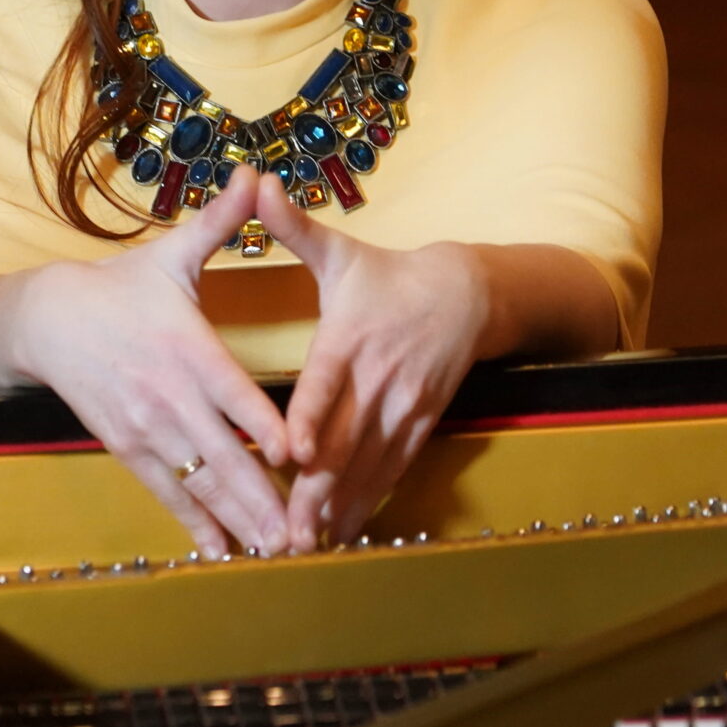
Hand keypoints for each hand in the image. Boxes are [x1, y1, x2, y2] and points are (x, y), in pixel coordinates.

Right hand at [12, 169, 291, 555]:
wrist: (45, 320)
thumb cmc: (119, 286)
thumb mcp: (170, 253)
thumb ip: (219, 222)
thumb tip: (254, 174)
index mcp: (185, 345)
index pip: (230, 391)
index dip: (262, 423)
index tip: (299, 452)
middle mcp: (166, 394)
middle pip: (220, 452)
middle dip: (261, 495)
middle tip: (301, 532)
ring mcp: (145, 427)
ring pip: (197, 480)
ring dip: (235, 518)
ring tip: (274, 552)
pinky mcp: (126, 447)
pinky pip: (166, 492)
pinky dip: (194, 523)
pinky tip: (222, 552)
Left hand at [253, 186, 492, 549]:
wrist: (469, 294)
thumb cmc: (388, 275)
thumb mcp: (341, 251)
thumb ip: (293, 226)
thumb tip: (257, 182)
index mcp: (351, 338)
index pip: (328, 383)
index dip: (312, 416)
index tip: (293, 450)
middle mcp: (378, 378)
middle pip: (346, 440)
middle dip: (316, 488)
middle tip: (287, 529)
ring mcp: (403, 406)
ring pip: (370, 465)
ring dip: (340, 506)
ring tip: (309, 545)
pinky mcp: (420, 424)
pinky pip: (394, 470)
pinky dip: (370, 503)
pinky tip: (345, 534)